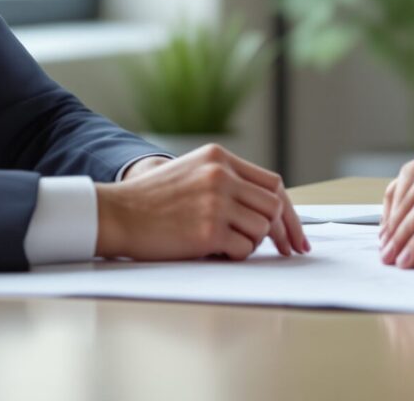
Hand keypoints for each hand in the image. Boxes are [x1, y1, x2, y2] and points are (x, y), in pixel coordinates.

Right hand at [94, 143, 309, 260]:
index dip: (289, 211)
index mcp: (219, 158)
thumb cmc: (152, 200)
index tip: (296, 235)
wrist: (117, 213)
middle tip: (285, 250)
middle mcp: (221, 175)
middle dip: (282, 232)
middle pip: (274, 206)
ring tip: (225, 243)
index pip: (272, 183)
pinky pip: (244, 249)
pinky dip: (235, 255)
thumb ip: (227, 182)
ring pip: (262, 229)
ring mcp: (216, 201)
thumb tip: (270, 211)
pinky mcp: (209, 230)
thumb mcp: (192, 173)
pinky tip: (215, 250)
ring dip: (250, 242)